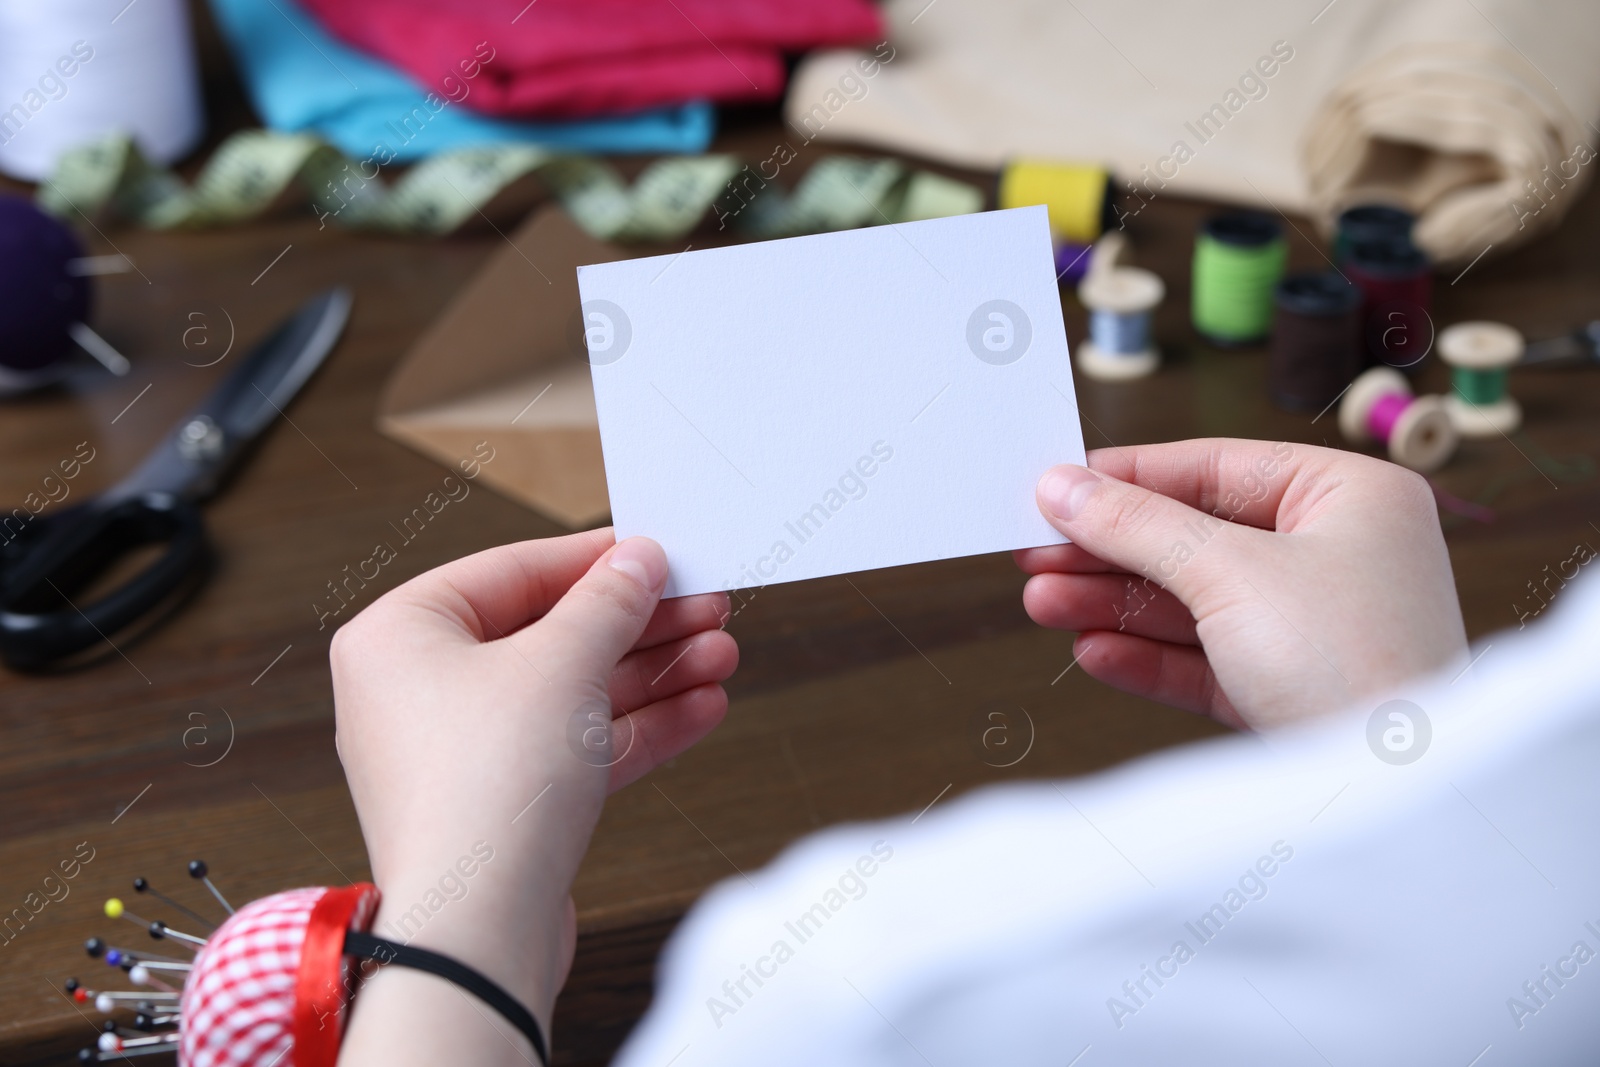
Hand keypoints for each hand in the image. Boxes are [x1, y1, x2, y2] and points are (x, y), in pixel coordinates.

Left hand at [333, 530, 736, 1064]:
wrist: (477, 933)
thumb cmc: (487, 791)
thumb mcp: (561, 664)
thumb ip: (607, 602)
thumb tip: (637, 561)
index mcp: (399, 635)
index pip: (513, 571)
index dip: (597, 560)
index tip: (658, 555)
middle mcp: (415, 691)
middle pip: (548, 635)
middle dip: (639, 626)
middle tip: (706, 608)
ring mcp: (456, 754)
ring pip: (569, 695)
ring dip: (650, 676)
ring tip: (720, 656)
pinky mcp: (497, 807)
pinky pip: (570, 748)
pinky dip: (633, 729)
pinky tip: (698, 708)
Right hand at [1015, 439, 1466, 730]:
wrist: (1399, 799)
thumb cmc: (1350, 661)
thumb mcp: (1229, 572)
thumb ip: (1137, 525)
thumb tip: (1062, 486)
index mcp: (1352, 497)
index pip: (1217, 468)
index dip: (1129, 476)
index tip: (1055, 486)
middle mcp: (1340, 555)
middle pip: (1196, 537)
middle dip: (1110, 551)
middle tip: (1034, 553)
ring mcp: (1317, 627)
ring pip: (1194, 602)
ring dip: (1114, 604)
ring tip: (1042, 602)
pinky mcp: (1294, 691)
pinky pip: (1207, 660)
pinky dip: (1148, 655)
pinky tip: (1092, 651)